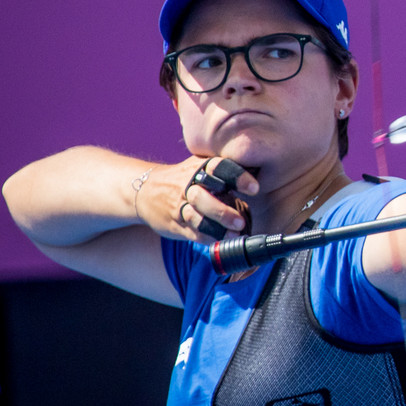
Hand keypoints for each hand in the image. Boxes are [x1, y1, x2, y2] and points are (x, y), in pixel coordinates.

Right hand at [135, 156, 259, 243]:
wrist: (145, 190)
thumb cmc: (185, 177)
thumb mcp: (201, 165)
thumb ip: (227, 167)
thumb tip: (261, 164)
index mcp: (199, 168)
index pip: (218, 167)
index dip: (237, 176)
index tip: (254, 188)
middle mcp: (188, 186)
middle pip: (203, 197)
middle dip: (222, 211)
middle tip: (241, 221)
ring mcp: (180, 206)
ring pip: (196, 217)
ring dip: (216, 227)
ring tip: (235, 234)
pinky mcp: (176, 224)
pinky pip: (191, 232)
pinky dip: (207, 237)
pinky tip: (221, 240)